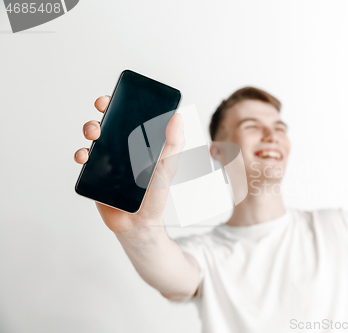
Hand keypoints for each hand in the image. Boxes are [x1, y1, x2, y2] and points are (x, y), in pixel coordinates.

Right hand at [74, 96, 184, 234]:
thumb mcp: (168, 167)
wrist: (139, 223)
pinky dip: (80, 154)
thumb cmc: (156, 194)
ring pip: (93, 138)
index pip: (129, 117)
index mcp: (139, 142)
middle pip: (108, 122)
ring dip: (90, 128)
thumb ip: (173, 144)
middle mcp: (121, 148)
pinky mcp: (94, 175)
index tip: (116, 95)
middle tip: (102, 109)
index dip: (121, 104)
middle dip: (102, 112)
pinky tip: (85, 156)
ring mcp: (106, 160)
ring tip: (94, 133)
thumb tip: (178, 116)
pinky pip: (83, 160)